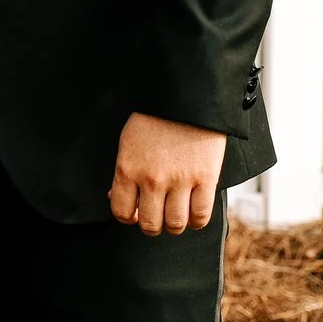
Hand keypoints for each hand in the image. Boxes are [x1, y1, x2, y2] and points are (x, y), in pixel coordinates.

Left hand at [107, 112, 225, 234]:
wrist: (186, 97)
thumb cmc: (154, 117)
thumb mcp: (127, 142)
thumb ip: (123, 174)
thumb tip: (117, 198)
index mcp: (128, 169)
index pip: (121, 213)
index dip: (129, 218)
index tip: (136, 213)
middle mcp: (152, 179)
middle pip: (150, 225)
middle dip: (153, 224)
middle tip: (158, 214)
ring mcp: (180, 180)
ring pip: (175, 225)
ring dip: (175, 224)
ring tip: (176, 212)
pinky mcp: (205, 178)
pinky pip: (201, 216)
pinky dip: (197, 220)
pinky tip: (193, 211)